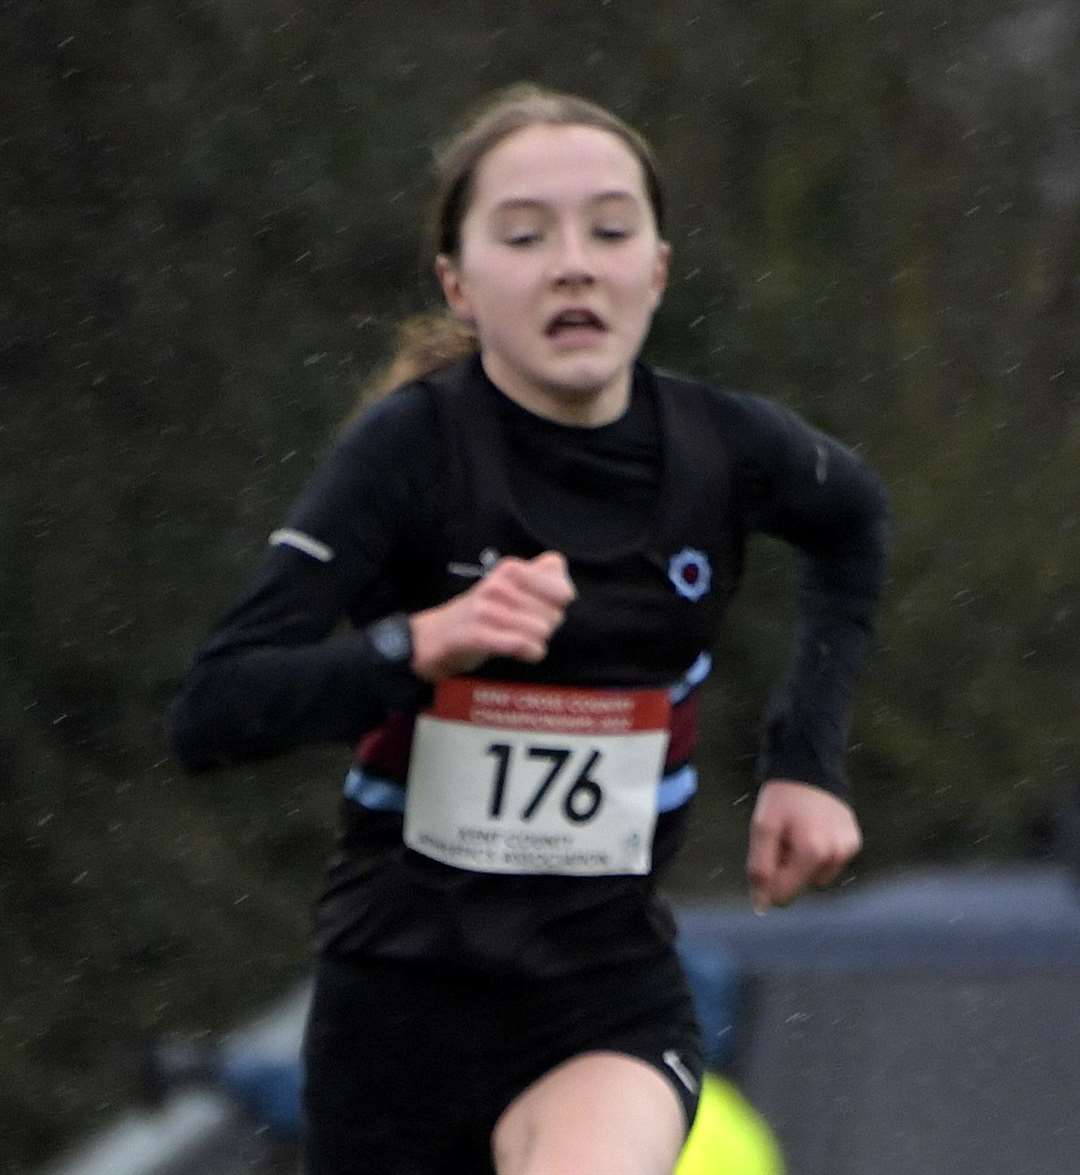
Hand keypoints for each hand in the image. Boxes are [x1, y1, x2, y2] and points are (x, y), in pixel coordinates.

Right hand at [409, 552, 575, 681]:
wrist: (434, 636)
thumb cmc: (484, 614)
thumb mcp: (512, 587)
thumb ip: (543, 577)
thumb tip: (566, 587)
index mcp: (511, 568)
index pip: (563, 590)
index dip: (558, 607)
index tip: (542, 608)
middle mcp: (499, 583)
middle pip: (555, 616)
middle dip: (545, 627)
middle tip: (522, 627)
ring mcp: (487, 608)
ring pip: (541, 631)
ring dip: (535, 642)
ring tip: (517, 639)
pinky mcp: (477, 633)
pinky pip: (521, 644)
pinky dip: (529, 653)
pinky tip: (523, 653)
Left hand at [746, 779, 861, 913]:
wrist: (809, 766)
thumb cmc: (781, 799)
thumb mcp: (762, 829)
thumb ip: (760, 869)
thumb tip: (761, 907)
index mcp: (812, 853)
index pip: (783, 895)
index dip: (769, 878)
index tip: (769, 851)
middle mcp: (836, 855)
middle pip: (800, 887)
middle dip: (786, 869)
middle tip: (783, 837)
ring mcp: (848, 849)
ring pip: (816, 877)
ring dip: (802, 862)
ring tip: (798, 831)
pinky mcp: (854, 842)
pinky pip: (829, 863)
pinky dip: (818, 853)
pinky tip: (813, 829)